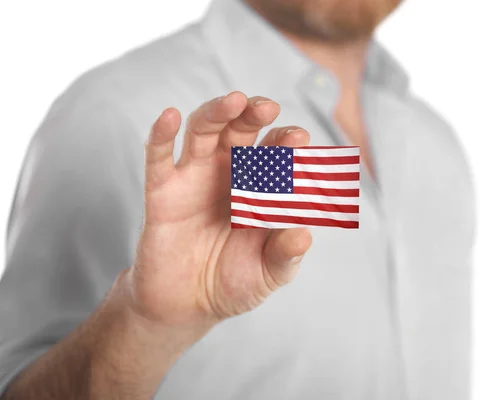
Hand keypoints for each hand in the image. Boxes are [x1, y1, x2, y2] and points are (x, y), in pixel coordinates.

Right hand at [122, 92, 311, 335]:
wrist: (186, 306)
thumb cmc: (233, 282)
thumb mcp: (267, 274)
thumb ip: (285, 256)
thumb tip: (304, 234)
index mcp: (260, 188)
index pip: (275, 155)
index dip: (286, 143)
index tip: (298, 137)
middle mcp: (229, 175)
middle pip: (240, 132)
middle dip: (254, 116)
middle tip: (267, 108)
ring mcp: (194, 178)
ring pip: (203, 133)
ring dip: (217, 113)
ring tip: (234, 101)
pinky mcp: (162, 192)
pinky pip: (158, 157)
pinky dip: (161, 135)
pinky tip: (169, 116)